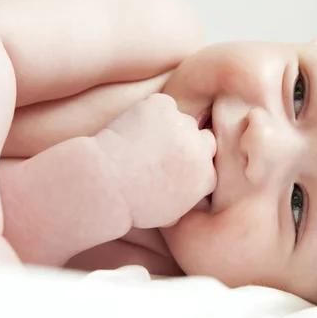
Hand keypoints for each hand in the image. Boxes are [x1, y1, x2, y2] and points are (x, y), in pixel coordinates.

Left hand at [94, 93, 216, 227]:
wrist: (107, 184)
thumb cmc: (134, 205)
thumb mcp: (169, 213)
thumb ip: (187, 197)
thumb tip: (187, 190)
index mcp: (207, 178)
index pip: (209, 164)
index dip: (192, 163)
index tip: (175, 166)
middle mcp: (201, 149)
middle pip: (204, 139)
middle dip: (190, 144)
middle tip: (166, 150)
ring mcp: (183, 125)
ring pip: (183, 120)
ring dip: (170, 127)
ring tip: (145, 141)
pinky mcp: (163, 107)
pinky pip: (164, 104)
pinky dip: (152, 112)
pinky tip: (137, 127)